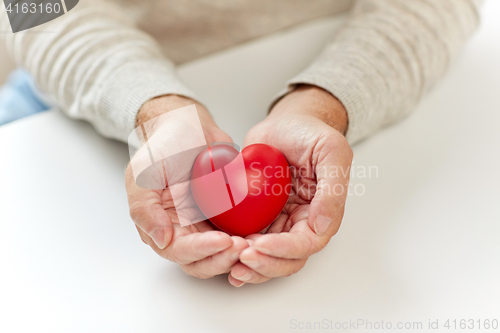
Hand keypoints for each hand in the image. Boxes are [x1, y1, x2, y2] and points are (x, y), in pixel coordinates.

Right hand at [126, 95, 247, 278]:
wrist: (189, 127)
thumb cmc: (162, 147)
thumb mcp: (142, 173)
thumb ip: (144, 208)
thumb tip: (162, 240)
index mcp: (161, 227)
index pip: (180, 251)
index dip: (201, 250)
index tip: (222, 240)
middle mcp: (184, 232)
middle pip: (203, 261)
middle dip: (223, 258)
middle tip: (243, 246)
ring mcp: (207, 225)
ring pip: (222, 254)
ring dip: (237, 255)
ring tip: (254, 243)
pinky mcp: (228, 216)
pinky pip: (240, 235)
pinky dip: (250, 240)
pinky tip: (263, 235)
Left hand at [229, 85, 352, 285]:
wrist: (284, 123)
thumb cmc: (310, 133)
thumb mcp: (331, 152)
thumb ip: (332, 190)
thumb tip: (322, 227)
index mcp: (321, 213)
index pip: (306, 243)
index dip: (284, 250)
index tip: (260, 244)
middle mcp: (300, 222)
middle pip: (286, 259)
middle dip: (265, 264)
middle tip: (242, 259)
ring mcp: (277, 221)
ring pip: (266, 256)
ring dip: (250, 266)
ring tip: (230, 263)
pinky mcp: (257, 216)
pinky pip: (248, 239)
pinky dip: (236, 251)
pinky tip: (222, 254)